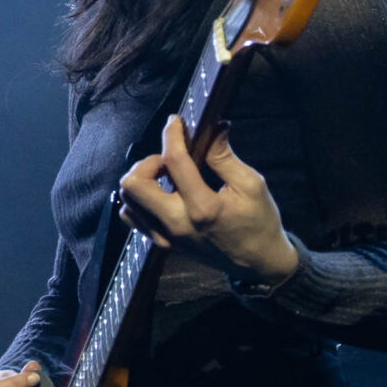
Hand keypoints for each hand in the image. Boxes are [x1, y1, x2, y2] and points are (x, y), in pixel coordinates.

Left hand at [116, 115, 301, 287]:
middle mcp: (177, 224)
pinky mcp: (162, 244)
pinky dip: (139, 200)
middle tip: (169, 160)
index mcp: (203, 207)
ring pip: (127, 201)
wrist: (257, 263)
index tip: (175, 122)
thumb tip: (214, 127)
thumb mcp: (251, 185)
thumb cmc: (259, 222)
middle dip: (147, 162)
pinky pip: (133, 217)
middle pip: (133, 184)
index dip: (172, 135)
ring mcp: (166, 237)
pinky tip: (161, 194)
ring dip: (141, 180)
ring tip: (166, 177)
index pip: (174, 162)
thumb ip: (225, 157)